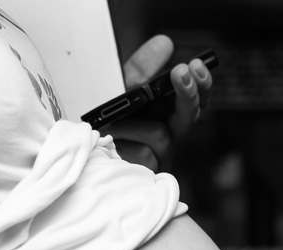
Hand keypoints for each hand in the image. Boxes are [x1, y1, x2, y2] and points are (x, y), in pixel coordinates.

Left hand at [107, 34, 212, 170]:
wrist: (82, 150)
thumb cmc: (107, 121)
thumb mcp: (122, 89)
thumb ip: (142, 68)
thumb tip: (166, 42)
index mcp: (168, 114)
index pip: (196, 99)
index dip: (200, 84)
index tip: (196, 65)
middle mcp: (169, 136)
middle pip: (190, 116)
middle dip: (187, 94)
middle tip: (182, 72)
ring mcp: (159, 157)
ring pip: (161, 134)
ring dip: (136, 122)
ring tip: (111, 121)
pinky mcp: (147, 174)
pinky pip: (142, 152)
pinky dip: (124, 139)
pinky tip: (109, 137)